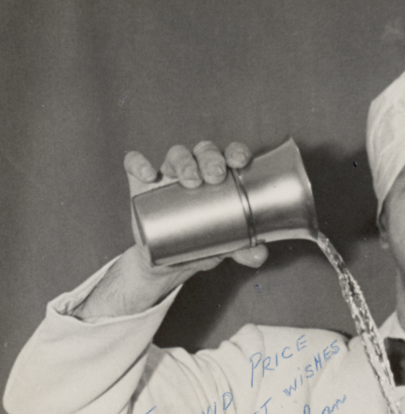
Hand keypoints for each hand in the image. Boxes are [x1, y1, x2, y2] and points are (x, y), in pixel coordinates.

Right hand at [74, 140, 270, 319]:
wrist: (167, 262)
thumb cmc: (201, 244)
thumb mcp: (223, 248)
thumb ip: (243, 250)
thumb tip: (260, 255)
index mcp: (219, 178)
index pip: (228, 155)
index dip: (235, 151)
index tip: (240, 161)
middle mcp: (195, 170)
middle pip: (203, 151)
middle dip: (210, 158)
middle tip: (214, 176)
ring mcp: (168, 175)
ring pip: (176, 154)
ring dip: (183, 162)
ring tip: (189, 180)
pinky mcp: (142, 184)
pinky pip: (135, 164)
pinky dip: (138, 164)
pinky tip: (147, 176)